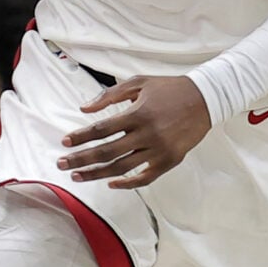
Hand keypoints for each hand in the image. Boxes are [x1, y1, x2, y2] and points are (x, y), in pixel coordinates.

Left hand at [60, 75, 210, 188]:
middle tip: (62, 164)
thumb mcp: (139, 83)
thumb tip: (84, 110)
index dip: (81, 137)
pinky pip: (145, 178)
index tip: (64, 142)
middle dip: (81, 159)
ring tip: (77, 176)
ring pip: (122, 168)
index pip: (102, 129)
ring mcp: (159, 150)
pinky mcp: (170, 161)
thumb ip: (110, 95)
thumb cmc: (169, 88)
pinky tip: (110, 183)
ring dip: (96, 174)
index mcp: (139, 113)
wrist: (206, 99)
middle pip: (107, 152)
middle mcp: (148, 134)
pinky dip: (127, 183)